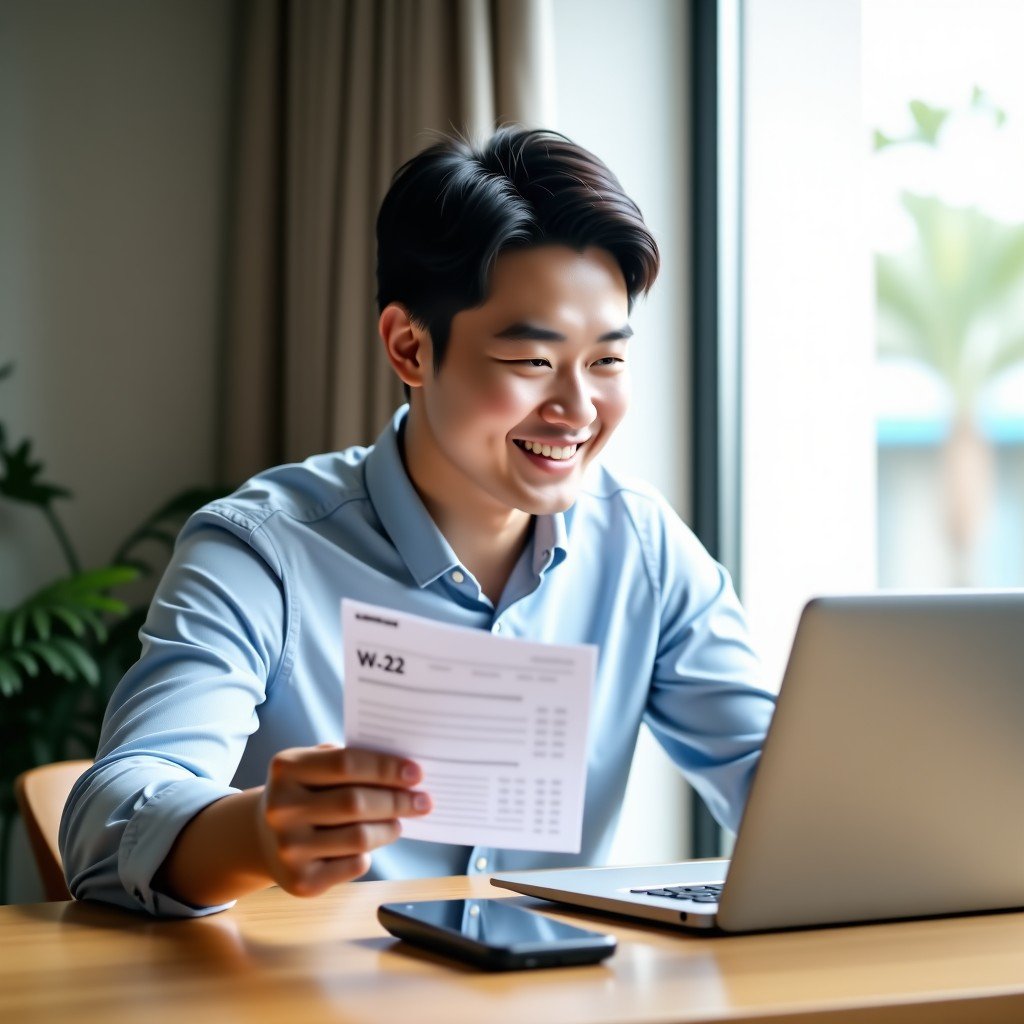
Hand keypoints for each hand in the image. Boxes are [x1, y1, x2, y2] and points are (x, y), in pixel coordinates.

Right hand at [255, 744, 430, 896]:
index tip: (417, 772)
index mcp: (286, 770)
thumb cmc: (304, 793)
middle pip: (355, 802)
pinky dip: (369, 853)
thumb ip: (350, 761)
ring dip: (389, 828)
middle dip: (397, 800)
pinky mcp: (300, 882)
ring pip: (360, 838)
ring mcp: (288, 848)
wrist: (262, 838)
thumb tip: (404, 771)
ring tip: (399, 822)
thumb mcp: (313, 766)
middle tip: (423, 800)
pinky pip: (354, 865)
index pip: (346, 764)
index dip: (386, 768)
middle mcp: (281, 809)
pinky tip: (369, 844)